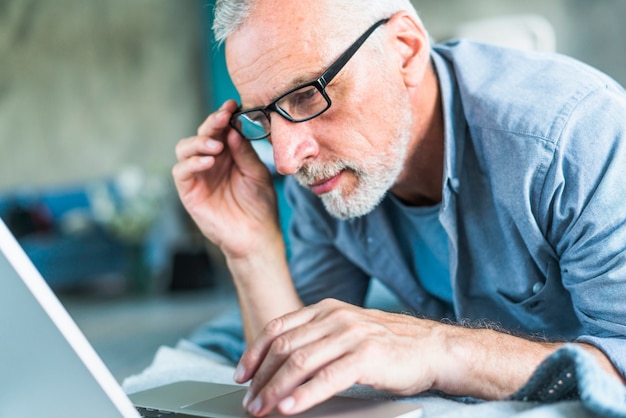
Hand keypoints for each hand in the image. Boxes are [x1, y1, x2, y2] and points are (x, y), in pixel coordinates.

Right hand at [172, 100, 278, 258]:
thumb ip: (244, 152)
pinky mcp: (189, 192)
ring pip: (185, 148)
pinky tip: (209, 161)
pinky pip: (181, 171)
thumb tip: (232, 130)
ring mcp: (198, 176)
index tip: (232, 104)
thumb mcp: (257, 174)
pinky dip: (192, 162)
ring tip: (216, 145)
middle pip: (202, 134)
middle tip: (223, 116)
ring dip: (199, 141)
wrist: (256, 236)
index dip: (223, 115)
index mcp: (228, 154)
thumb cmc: (260, 205)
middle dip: (211, 122)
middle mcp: (210, 161)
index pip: (220, 129)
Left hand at [233, 299, 440, 415]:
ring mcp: (351, 334)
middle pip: (284, 346)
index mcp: (326, 309)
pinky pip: (327, 378)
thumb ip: (317, 338)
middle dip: (261, 376)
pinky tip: (290, 407)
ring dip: (275, 389)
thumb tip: (281, 364)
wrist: (432, 347)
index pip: (278, 327)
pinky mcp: (367, 356)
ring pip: (300, 362)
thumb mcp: (347, 330)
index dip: (254, 352)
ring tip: (262, 408)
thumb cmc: (388, 344)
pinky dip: (304, 395)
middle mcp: (335, 317)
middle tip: (249, 401)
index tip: (241, 375)